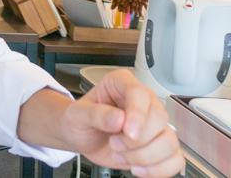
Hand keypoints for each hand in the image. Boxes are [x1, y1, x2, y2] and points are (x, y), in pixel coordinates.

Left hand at [62, 69, 183, 176]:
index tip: (128, 133)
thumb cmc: (79, 120)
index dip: (138, 114)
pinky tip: (137, 168)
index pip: (140, 93)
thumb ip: (95, 114)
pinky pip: (175, 160)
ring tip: (120, 155)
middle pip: (159, 118)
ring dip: (144, 156)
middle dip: (136, 140)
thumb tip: (118, 118)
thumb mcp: (77, 114)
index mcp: (122, 84)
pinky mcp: (159, 147)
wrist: (81, 138)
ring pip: (169, 141)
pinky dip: (158, 170)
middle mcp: (143, 102)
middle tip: (114, 144)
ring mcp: (154, 126)